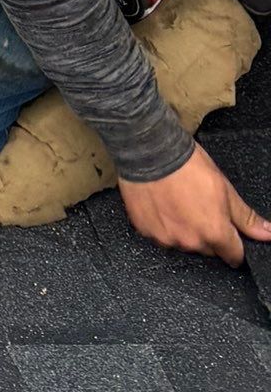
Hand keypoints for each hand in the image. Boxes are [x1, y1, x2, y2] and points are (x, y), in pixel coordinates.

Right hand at [119, 146, 270, 262]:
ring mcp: (166, 238)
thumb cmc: (188, 165)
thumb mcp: (224, 187)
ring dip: (184, 230)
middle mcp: (191, 242)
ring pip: (183, 243)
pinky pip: (160, 236)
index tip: (227, 232)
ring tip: (177, 203)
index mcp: (214, 233)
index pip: (233, 255)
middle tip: (199, 207)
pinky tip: (161, 204)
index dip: (233, 244)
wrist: (149, 148)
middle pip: (207, 249)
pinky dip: (162, 225)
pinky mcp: (145, 231)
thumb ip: (245, 217)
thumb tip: (268, 233)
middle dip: (207, 234)